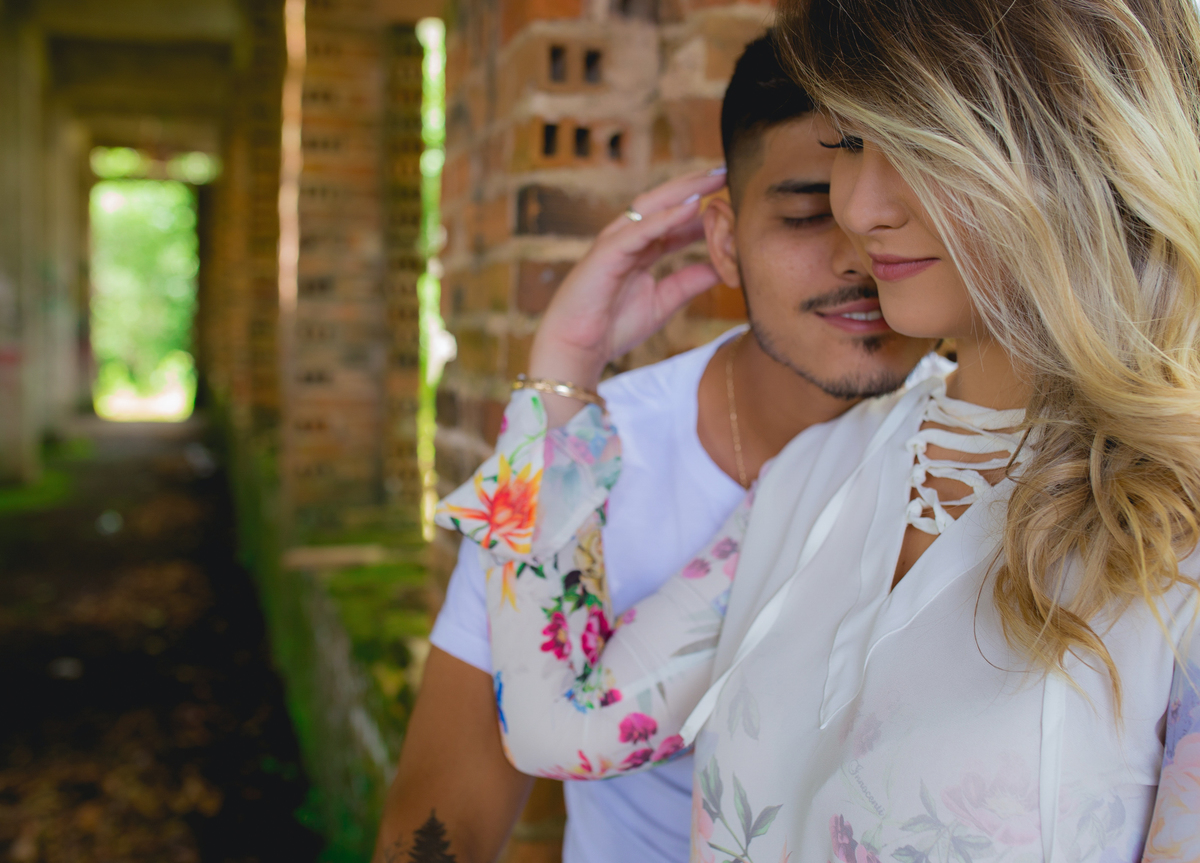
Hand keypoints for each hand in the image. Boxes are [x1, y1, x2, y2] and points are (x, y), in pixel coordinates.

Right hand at [528, 168, 726, 395]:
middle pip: (664, 202)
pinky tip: (690, 207)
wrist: (578, 348)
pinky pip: (639, 231)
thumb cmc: (612, 326)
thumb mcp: (664, 302)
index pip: (675, 218)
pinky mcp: (605, 254)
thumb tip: (722, 269)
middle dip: (695, 185)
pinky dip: (665, 218)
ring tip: (712, 179)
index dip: (703, 205)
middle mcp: (628, 238)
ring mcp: (615, 243)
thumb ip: (689, 283)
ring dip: (682, 191)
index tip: (733, 194)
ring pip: (651, 206)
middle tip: (727, 171)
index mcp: (641, 248)